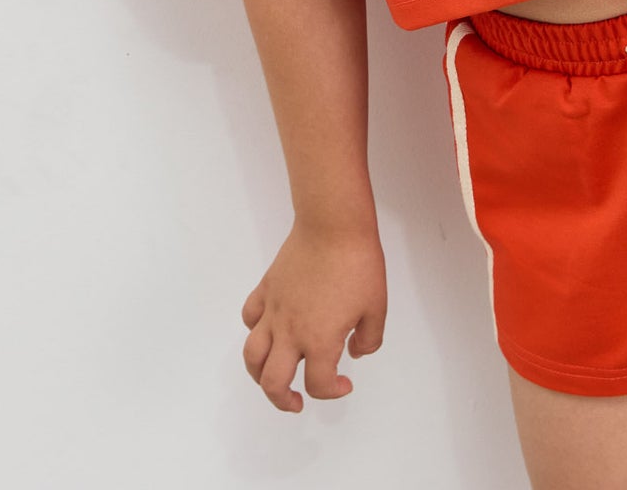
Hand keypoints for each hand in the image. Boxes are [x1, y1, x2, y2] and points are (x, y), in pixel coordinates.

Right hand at [240, 220, 386, 413]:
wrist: (332, 226)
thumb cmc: (358, 264)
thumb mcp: (377, 308)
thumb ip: (368, 339)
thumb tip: (354, 352)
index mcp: (319, 341)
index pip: (318, 384)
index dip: (333, 392)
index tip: (344, 383)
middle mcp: (291, 332)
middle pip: (273, 382)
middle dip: (283, 400)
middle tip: (296, 401)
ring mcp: (274, 310)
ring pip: (252, 355)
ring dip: (259, 374)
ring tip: (272, 376)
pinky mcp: (266, 288)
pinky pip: (250, 316)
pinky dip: (255, 329)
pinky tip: (269, 328)